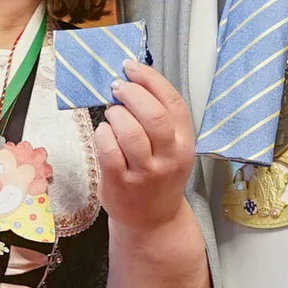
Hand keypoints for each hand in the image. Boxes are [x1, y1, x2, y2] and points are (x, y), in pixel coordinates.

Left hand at [95, 61, 196, 231]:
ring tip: (113, 113)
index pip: (172, 102)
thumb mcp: (173, 148)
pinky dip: (102, 133)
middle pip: (153, 115)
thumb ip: (161, 118)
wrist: (153, 220)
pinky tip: (104, 132)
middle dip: (131, 93)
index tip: (132, 67)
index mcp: (184, 142)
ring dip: (116, 113)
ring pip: (129, 130)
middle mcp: (168, 156)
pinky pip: (108, 148)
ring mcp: (145, 171)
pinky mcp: (120, 181)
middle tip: (117, 87)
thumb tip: (135, 80)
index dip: (150, 79)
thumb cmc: (160, 176)